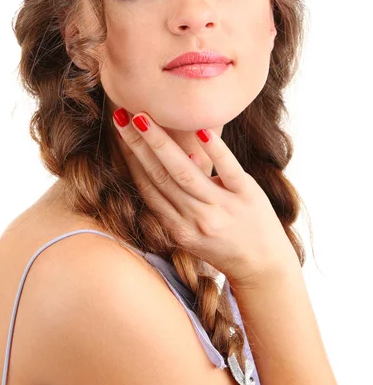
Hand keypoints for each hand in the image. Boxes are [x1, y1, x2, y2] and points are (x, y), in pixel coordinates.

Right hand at [112, 109, 298, 287]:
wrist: (265, 269)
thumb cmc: (226, 248)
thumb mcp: (194, 234)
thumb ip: (179, 203)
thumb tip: (178, 158)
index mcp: (178, 229)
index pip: (148, 188)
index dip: (130, 159)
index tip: (119, 133)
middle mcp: (196, 219)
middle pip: (160, 176)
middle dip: (137, 144)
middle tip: (120, 116)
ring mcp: (222, 208)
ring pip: (184, 172)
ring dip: (161, 142)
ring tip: (143, 117)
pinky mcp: (247, 196)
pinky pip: (228, 170)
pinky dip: (215, 150)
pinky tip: (201, 130)